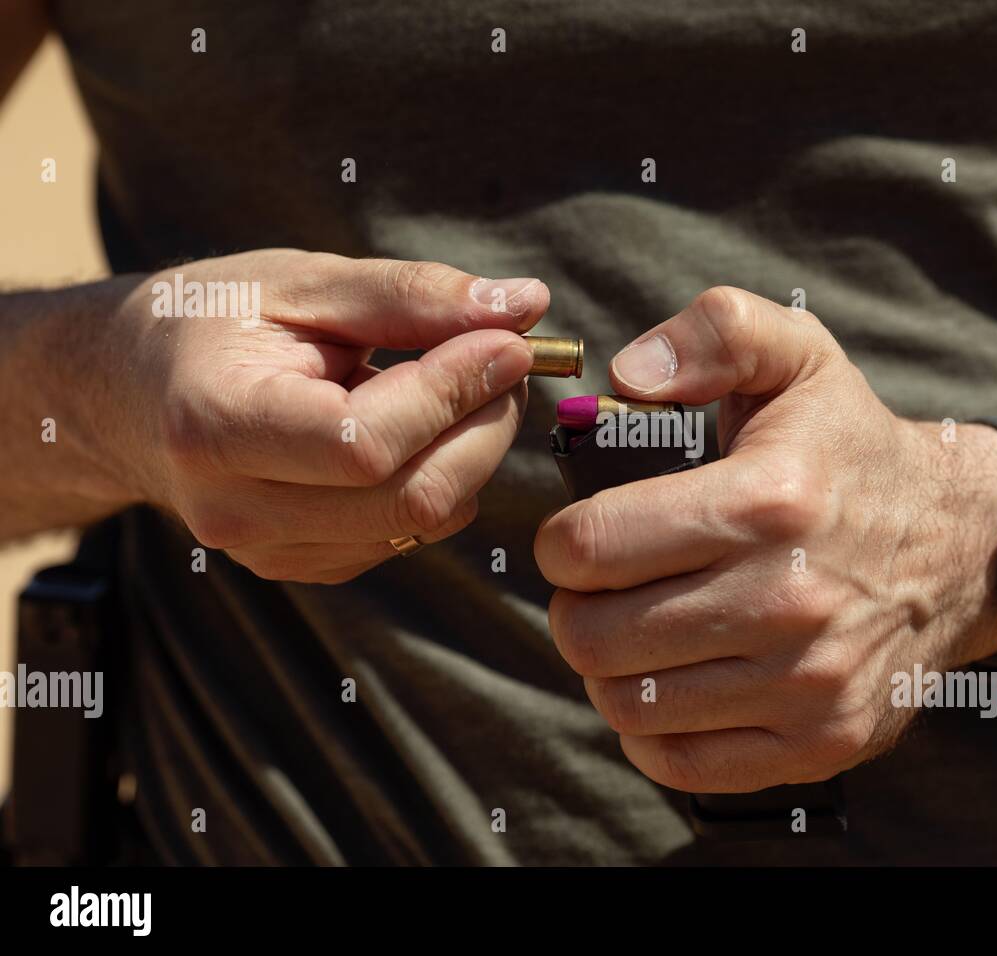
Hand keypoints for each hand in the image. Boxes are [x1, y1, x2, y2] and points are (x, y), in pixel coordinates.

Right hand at [84, 249, 547, 582]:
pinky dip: (442, 476)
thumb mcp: (302, 282)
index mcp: (216, 428)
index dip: (454, 392)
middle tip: (505, 358)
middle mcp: (237, 512)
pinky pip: (411, 534)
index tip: (509, 340)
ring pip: (424, 522)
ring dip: (473, 449)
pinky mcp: (304, 566)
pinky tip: (416, 427)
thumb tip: (523, 305)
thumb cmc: (211, 321)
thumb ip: (411, 295)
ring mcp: (270, 552)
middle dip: (485, 424)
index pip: (367, 444)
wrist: (133, 392)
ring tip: (456, 382)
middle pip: (411, 497)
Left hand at [534, 287, 996, 792]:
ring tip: (639, 628)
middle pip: (595, 636)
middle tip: (602, 587)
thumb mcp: (796, 354)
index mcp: (768, 501)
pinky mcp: (820, 742)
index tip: (580, 536)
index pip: (590, 547)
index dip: (561, 541)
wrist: (962, 543)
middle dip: (576, 607)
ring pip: (627, 705)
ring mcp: (807, 682)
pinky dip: (653, 728)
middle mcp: (789, 600)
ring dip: (612, 668)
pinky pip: (679, 761)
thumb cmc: (852, 450)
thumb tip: (628, 374)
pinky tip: (674, 680)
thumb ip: (712, 332)